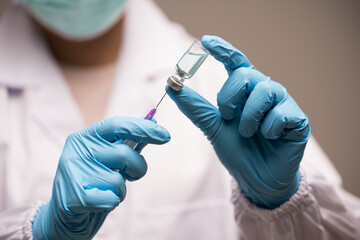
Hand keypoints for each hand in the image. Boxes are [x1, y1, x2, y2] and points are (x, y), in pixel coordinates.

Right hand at [32, 116, 169, 238]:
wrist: (65, 215)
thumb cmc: (93, 181)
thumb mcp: (108, 158)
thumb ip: (129, 142)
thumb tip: (155, 124)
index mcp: (85, 137)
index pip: (118, 125)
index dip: (144, 128)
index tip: (165, 135)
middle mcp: (76, 151)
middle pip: (124, 153)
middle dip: (138, 167)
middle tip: (133, 175)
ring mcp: (73, 173)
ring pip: (119, 180)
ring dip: (121, 189)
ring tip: (106, 190)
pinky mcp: (75, 197)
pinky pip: (112, 198)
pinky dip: (113, 202)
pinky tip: (99, 202)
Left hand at [167, 35, 309, 208]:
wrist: (257, 179)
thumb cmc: (238, 151)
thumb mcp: (212, 128)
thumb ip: (195, 107)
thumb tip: (171, 85)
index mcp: (245, 91)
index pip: (236, 62)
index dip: (223, 49)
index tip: (205, 41)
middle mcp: (264, 91)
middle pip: (245, 74)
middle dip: (229, 98)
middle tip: (227, 118)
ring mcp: (282, 103)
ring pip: (265, 90)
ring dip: (249, 116)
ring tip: (248, 133)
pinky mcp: (298, 119)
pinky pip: (281, 113)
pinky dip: (268, 129)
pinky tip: (270, 138)